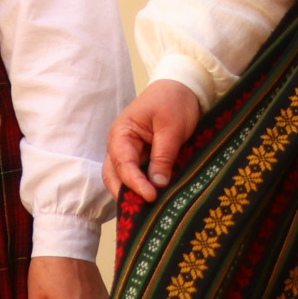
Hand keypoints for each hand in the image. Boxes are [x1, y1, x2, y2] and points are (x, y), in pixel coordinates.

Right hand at [106, 81, 203, 207]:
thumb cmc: (174, 101)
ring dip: (132, 193)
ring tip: (149, 209)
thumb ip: (163, 156)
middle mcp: (119, 145)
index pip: (122, 165)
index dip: (135, 183)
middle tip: (145, 211)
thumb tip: (158, 184)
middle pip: (114, 176)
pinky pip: (136, 176)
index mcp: (121, 133)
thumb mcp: (171, 127)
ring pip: (122, 179)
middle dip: (126, 194)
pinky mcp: (141, 157)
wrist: (183, 87)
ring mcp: (129, 152)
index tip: (152, 196)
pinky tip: (154, 198)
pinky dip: (141, 187)